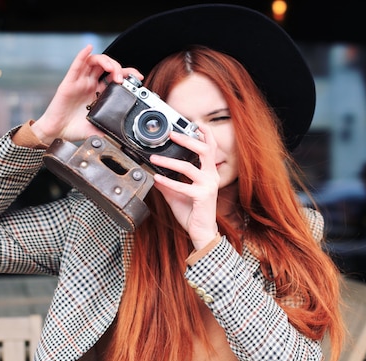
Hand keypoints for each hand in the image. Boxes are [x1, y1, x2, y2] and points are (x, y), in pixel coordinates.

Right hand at [30, 45, 142, 145]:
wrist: (57, 133)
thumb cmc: (75, 129)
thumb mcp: (99, 130)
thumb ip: (110, 131)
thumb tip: (124, 139)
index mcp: (100, 93)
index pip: (115, 77)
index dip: (127, 74)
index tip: (138, 77)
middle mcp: (91, 84)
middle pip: (106, 66)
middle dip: (118, 68)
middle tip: (122, 79)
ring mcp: (80, 82)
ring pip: (94, 62)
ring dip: (105, 61)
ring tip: (112, 69)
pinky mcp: (69, 82)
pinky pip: (76, 65)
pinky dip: (83, 55)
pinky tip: (89, 49)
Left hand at [150, 126, 219, 249]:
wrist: (202, 232)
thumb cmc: (193, 213)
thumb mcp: (177, 195)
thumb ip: (168, 184)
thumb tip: (154, 174)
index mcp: (210, 174)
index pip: (211, 149)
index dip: (206, 135)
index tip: (196, 124)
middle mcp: (211, 177)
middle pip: (204, 151)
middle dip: (188, 140)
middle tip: (172, 134)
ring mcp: (208, 186)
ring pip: (189, 167)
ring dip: (169, 161)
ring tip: (155, 158)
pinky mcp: (202, 196)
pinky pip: (182, 186)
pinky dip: (168, 181)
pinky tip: (157, 177)